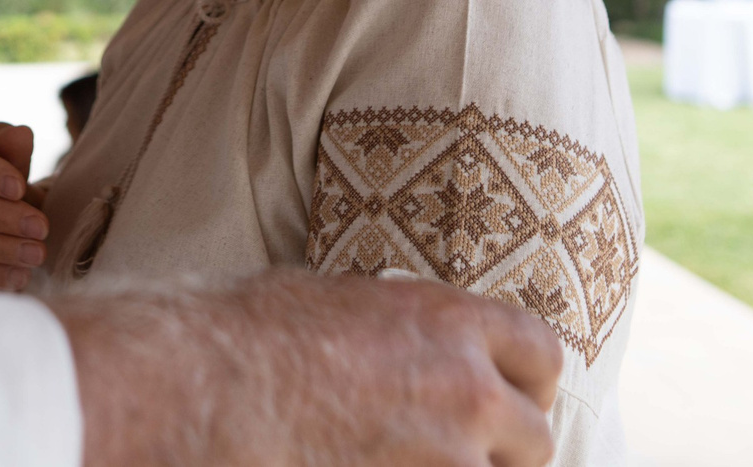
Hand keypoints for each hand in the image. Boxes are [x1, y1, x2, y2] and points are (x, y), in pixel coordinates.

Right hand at [56, 271, 562, 466]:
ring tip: (412, 461)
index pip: (542, 354)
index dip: (527, 383)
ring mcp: (445, 457)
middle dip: (504, 450)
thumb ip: (400, 326)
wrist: (211, 392)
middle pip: (534, 437)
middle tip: (462, 452)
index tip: (510, 400)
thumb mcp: (337, 301)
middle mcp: (466, 390)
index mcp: (451, 323)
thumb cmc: (251, 335)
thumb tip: (403, 336)